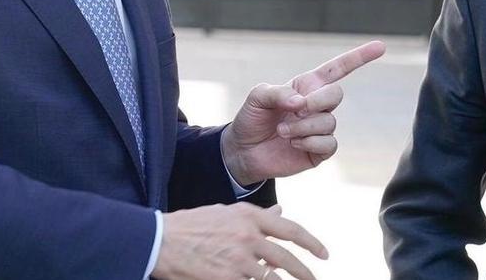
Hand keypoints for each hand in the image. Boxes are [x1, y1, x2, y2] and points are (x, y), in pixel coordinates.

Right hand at [152, 203, 325, 279]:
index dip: (312, 243)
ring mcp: (239, 259)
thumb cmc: (192, 224)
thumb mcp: (227, 212)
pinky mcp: (227, 277)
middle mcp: (249, 236)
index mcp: (250, 216)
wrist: (161, 240)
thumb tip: (280, 212)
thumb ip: (257, 215)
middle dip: (305, 273)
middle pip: (287, 258)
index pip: (291, 230)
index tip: (324, 254)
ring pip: (273, 277)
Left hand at [221, 40, 384, 184]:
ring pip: (329, 122)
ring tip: (283, 132)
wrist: (243, 152)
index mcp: (307, 86)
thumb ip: (278, 93)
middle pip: (337, 94)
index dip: (360, 57)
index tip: (381, 47)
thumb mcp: (257, 97)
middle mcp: (318, 105)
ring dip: (302, 127)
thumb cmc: (251, 119)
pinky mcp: (319, 150)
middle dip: (316, 101)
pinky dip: (309, 143)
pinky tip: (293, 143)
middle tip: (294, 110)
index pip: (339, 69)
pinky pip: (329, 144)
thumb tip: (301, 102)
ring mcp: (320, 128)